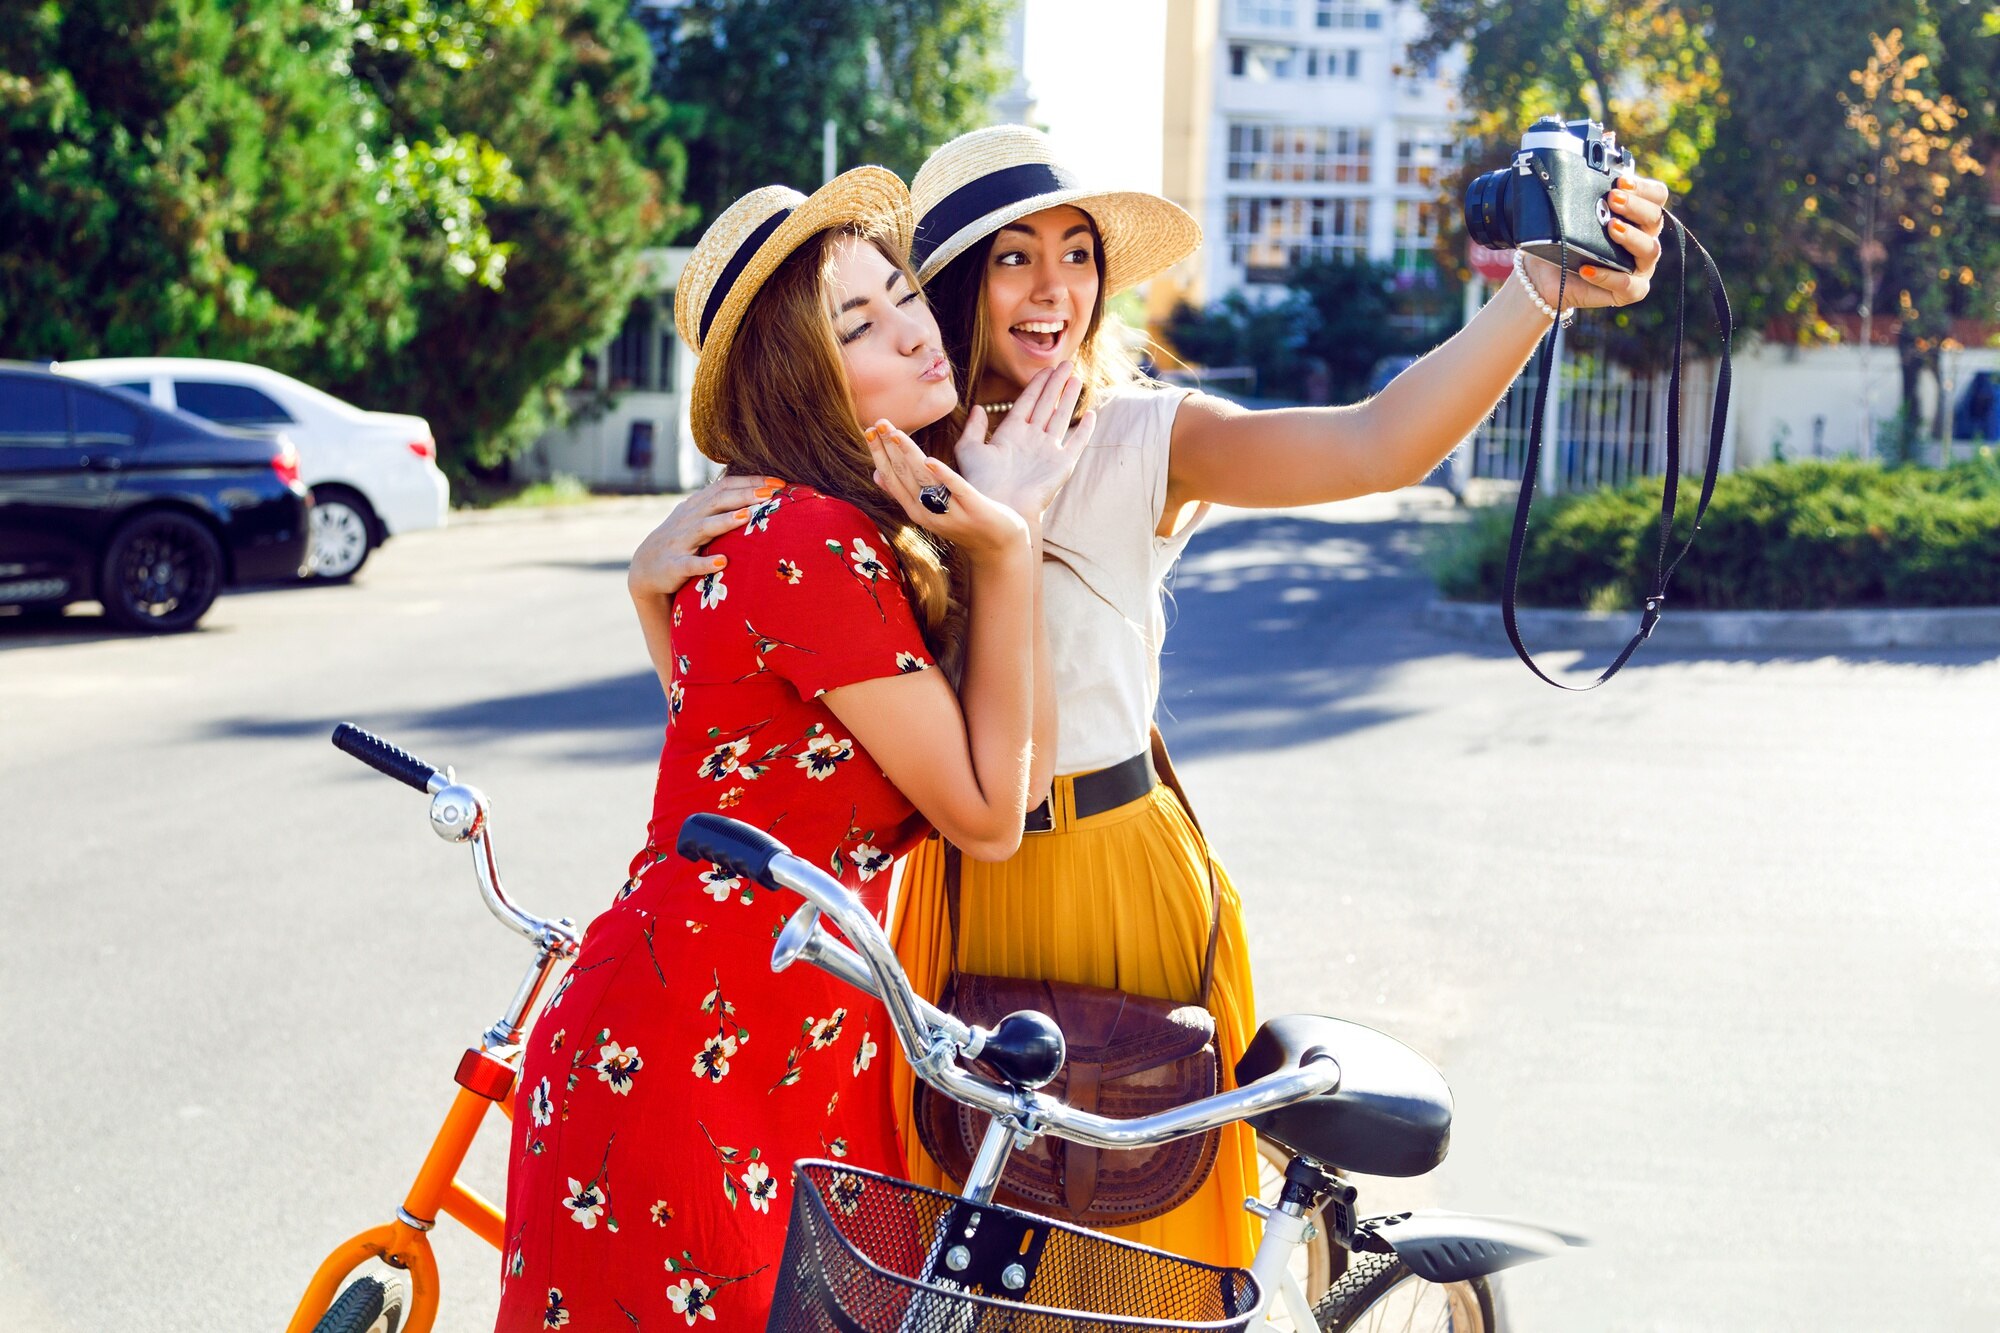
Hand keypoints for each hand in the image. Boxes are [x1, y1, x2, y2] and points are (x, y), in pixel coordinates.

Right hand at [628, 472, 781, 599]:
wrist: (645, 567)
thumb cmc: (682, 540)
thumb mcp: (699, 518)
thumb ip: (721, 505)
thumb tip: (758, 491)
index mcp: (697, 506)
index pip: (725, 487)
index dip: (750, 483)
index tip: (777, 483)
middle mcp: (689, 519)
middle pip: (718, 502)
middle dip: (744, 496)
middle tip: (770, 494)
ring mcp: (680, 541)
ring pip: (704, 528)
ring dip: (726, 522)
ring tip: (748, 515)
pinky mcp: (675, 565)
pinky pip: (691, 564)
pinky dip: (706, 563)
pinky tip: (723, 563)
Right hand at [866, 420, 1027, 559]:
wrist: (997, 547)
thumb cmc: (962, 522)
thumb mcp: (928, 509)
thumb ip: (903, 493)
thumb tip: (875, 474)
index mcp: (915, 509)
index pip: (890, 477)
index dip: (879, 453)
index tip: (868, 430)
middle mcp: (927, 512)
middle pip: (903, 475)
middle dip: (888, 448)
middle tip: (877, 423)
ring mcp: (949, 511)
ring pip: (924, 479)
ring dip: (909, 454)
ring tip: (896, 433)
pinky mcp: (973, 508)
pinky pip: (956, 489)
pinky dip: (943, 475)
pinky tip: (930, 460)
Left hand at [953, 362, 1096, 517]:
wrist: (1000, 507)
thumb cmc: (981, 482)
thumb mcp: (969, 450)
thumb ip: (972, 428)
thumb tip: (978, 408)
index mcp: (1011, 433)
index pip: (1027, 402)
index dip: (1037, 385)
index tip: (1046, 369)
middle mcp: (1031, 439)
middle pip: (1047, 404)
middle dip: (1056, 384)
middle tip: (1066, 364)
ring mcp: (1048, 451)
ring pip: (1061, 417)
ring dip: (1069, 398)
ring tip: (1077, 378)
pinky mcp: (1062, 464)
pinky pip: (1076, 443)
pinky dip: (1084, 430)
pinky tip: (1091, 415)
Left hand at [1520, 171, 1669, 312]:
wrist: (1542, 271)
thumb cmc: (1561, 235)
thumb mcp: (1569, 205)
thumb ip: (1587, 175)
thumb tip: (1607, 136)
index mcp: (1637, 214)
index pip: (1656, 195)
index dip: (1643, 186)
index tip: (1620, 180)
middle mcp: (1644, 237)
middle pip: (1656, 218)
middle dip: (1636, 206)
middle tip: (1612, 199)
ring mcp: (1640, 266)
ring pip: (1650, 249)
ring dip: (1631, 237)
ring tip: (1611, 228)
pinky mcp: (1629, 291)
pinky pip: (1628, 285)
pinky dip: (1608, 277)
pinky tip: (1588, 268)